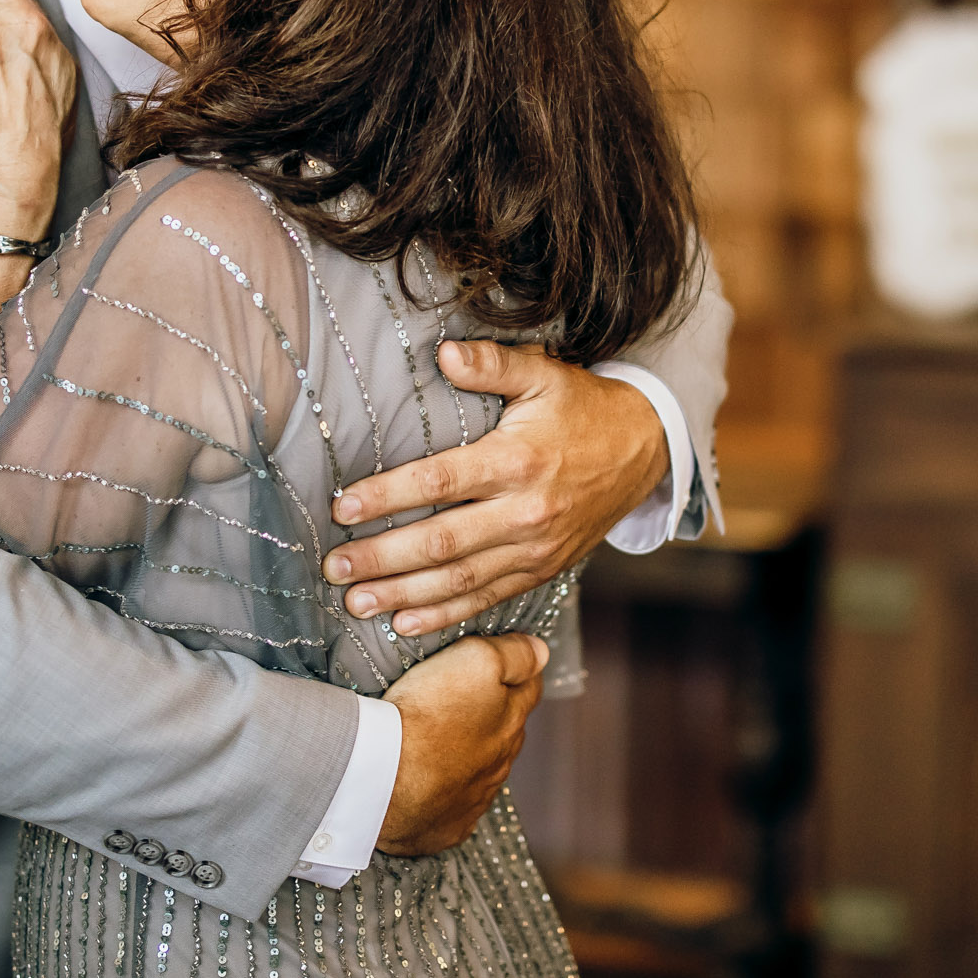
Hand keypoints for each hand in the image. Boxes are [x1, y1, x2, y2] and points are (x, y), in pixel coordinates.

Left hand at [323, 342, 668, 636]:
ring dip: (403, 595)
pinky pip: (488, 599)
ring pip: (460, 581)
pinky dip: (445, 616)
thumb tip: (443, 353)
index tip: (342, 507)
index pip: (440, 481)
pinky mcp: (542, 571)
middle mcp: (525, 512)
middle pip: (442, 543)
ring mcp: (535, 549)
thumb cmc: (582, 408)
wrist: (643, 452)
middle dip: (382, 558)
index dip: (387, 496)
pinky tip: (404, 623)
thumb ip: (492, 365)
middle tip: (334, 566)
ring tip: (354, 602)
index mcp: (518, 460)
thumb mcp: (543, 374)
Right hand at [377, 633, 547, 856]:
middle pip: (506, 731)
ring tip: (438, 738)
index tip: (501, 657)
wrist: (383, 779)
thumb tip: (541, 652)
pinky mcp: (446, 826)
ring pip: (481, 769)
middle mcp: (500, 764)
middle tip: (462, 695)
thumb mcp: (475, 661)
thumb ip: (513, 655)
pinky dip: (445, 791)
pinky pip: (453, 805)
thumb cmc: (426, 715)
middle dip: (493, 712)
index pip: (529, 688)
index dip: (518, 669)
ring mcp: (474, 799)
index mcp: (511, 723)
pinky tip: (428, 781)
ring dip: (467, 753)